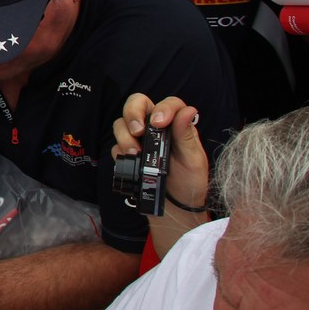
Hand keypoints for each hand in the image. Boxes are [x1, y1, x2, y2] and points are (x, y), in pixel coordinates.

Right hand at [111, 93, 208, 210]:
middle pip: (136, 104)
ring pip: (121, 124)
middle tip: (137, 131)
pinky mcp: (127, 154)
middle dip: (132, 114)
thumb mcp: (193, 159)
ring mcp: (139, 140)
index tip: (159, 123)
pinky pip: (115, 146)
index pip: (168, 103)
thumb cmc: (190, 180)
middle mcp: (155, 128)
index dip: (162, 108)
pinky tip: (131, 162)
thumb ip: (186, 134)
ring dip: (125, 137)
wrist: (177, 205)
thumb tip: (188, 110)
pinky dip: (120, 152)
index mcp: (175, 124)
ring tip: (135, 153)